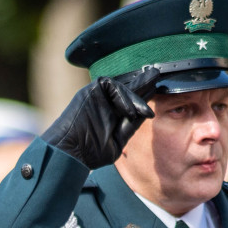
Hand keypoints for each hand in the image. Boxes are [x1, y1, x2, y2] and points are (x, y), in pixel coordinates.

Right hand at [40, 71, 159, 169]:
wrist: (69, 152)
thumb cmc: (89, 152)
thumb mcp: (118, 141)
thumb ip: (131, 126)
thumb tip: (148, 113)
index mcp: (111, 115)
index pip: (131, 101)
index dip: (145, 96)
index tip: (158, 90)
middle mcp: (105, 103)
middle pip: (129, 89)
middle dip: (144, 83)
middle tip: (158, 75)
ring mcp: (97, 96)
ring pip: (122, 86)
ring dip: (136, 97)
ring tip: (144, 112)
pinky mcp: (91, 90)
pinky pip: (111, 85)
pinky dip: (122, 96)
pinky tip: (128, 111)